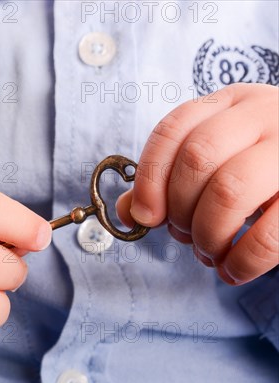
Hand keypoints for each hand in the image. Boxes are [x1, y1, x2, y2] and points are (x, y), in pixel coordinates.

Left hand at [117, 83, 277, 284]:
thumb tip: (126, 212)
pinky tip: (233, 270)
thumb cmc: (264, 169)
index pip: (174, 129)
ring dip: (207, 233)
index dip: (149, 177)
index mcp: (231, 103)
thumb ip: (171, 180)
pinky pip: (271, 233)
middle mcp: (265, 114)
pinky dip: (243, 260)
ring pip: (230, 190)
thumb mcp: (221, 158)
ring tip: (209, 251)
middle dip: (179, 208)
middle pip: (197, 159)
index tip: (144, 215)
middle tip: (183, 235)